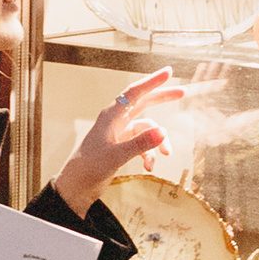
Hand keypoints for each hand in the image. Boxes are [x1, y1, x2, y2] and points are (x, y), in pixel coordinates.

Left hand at [53, 67, 184, 215]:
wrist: (76, 187)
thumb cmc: (88, 168)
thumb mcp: (116, 155)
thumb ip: (140, 144)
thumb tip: (163, 132)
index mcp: (111, 116)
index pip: (134, 93)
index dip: (152, 81)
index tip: (168, 72)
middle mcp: (116, 121)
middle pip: (143, 103)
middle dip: (162, 99)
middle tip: (182, 92)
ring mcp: (119, 134)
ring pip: (146, 129)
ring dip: (158, 141)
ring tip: (166, 154)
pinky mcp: (121, 147)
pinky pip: (142, 145)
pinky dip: (149, 154)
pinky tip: (149, 167)